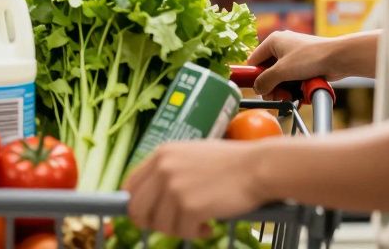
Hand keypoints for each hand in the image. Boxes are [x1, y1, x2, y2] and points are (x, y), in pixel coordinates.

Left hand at [125, 140, 267, 240]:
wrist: (258, 167)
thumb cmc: (230, 163)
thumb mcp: (190, 156)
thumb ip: (168, 171)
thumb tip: (148, 196)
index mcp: (161, 155)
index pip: (130, 186)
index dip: (137, 206)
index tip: (149, 216)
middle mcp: (163, 169)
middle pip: (137, 210)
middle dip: (153, 224)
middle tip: (172, 226)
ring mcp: (175, 187)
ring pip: (161, 225)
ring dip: (179, 230)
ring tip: (199, 224)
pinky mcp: (190, 206)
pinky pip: (183, 231)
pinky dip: (195, 234)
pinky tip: (209, 226)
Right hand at [246, 31, 341, 98]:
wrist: (339, 58)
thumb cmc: (310, 58)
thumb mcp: (282, 71)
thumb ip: (265, 81)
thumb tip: (257, 89)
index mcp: (273, 41)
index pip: (254, 60)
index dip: (253, 76)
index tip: (256, 89)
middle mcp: (282, 46)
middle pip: (268, 71)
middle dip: (271, 86)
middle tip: (275, 97)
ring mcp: (294, 55)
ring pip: (281, 76)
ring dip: (283, 89)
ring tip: (289, 97)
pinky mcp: (305, 64)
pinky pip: (293, 78)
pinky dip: (294, 87)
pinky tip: (298, 95)